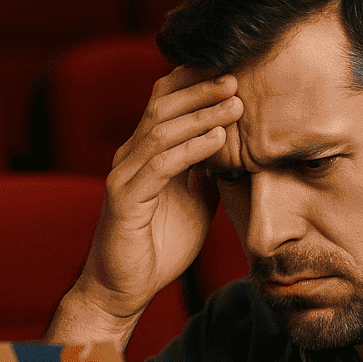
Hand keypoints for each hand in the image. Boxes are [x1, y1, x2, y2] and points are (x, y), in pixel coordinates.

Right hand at [51, 68, 242, 345]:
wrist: (124, 289)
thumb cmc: (158, 248)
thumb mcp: (196, 203)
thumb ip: (208, 173)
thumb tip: (238, 150)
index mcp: (146, 153)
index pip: (165, 104)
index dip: (195, 84)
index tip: (232, 72)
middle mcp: (130, 156)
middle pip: (162, 106)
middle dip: (201, 89)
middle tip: (237, 78)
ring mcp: (124, 175)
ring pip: (162, 130)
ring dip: (202, 114)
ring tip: (236, 104)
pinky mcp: (125, 199)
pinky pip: (160, 165)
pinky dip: (191, 149)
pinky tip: (217, 140)